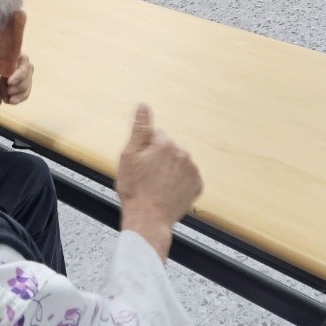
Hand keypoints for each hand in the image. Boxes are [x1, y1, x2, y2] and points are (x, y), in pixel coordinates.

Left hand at [0, 55, 33, 105]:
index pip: (24, 60)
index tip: (9, 82)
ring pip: (28, 83)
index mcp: (6, 55)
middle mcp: (11, 63)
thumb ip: (2, 57)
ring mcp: (13, 77)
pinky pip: (25, 93)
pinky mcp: (13, 90)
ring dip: (20, 91)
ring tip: (6, 95)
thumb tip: (12, 48)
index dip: (20, 72)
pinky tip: (8, 101)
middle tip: (7, 90)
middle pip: (29, 71)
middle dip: (20, 84)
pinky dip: (19, 98)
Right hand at [116, 104, 202, 259]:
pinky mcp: (197, 185)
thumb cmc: (135, 189)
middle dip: (158, 157)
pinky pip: (186, 177)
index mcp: (166, 143)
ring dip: (169, 169)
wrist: (148, 219)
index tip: (140, 163)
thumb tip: (143, 105)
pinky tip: (167, 191)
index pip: (155, 135)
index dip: (144, 148)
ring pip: (177, 162)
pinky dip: (178, 181)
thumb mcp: (129, 156)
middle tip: (146, 176)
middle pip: (168, 148)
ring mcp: (192, 171)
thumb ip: (139, 128)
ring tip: (156, 185)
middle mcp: (183, 154)